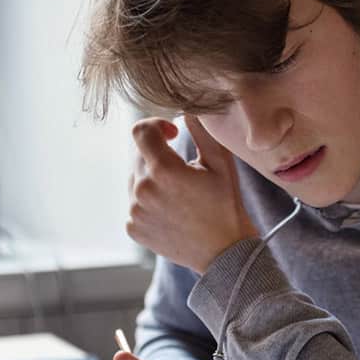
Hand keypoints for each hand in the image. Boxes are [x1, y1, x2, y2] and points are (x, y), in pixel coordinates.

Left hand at [127, 116, 257, 273]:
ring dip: (153, 178)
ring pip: (135, 179)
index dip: (157, 126)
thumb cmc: (226, 205)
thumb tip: (189, 106)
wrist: (223, 253)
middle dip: (158, 155)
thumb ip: (201, 130)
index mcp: (163, 170)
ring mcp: (135, 212)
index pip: (140, 131)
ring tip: (179, 194)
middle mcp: (143, 190)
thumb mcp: (220, 163)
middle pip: (139, 155)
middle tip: (184, 171)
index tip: (172, 135)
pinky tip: (172, 211)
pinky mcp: (133, 228)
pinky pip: (134, 202)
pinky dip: (149, 201)